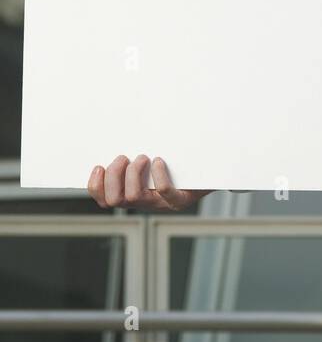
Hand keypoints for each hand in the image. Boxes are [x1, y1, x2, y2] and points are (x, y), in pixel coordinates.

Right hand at [88, 154, 211, 210]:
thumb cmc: (173, 164)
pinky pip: (164, 191)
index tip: (98, 166)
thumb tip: (112, 137)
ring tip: (143, 157)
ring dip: (133, 172)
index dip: (96, 186)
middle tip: (124, 158)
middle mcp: (144, 203)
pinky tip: (159, 161)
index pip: (103, 199)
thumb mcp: (148, 160)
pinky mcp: (179, 200)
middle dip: (114, 175)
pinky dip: (158, 174)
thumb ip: (131, 155)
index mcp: (132, 194)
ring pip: (134, 197)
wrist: (206, 174)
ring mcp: (161, 204)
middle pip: (114, 200)